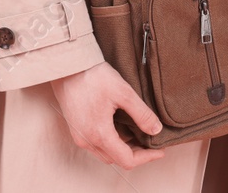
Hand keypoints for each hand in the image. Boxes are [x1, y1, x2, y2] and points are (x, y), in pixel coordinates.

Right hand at [49, 61, 166, 169]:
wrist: (67, 67)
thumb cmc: (94, 77)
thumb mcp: (123, 93)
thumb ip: (141, 114)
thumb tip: (156, 130)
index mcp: (100, 135)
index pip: (127, 160)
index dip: (147, 157)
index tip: (160, 150)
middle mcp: (87, 141)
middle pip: (116, 159)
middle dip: (136, 154)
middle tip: (152, 142)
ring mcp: (80, 136)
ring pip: (105, 154)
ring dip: (123, 150)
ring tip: (139, 136)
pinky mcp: (76, 129)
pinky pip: (96, 145)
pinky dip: (112, 143)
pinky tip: (121, 129)